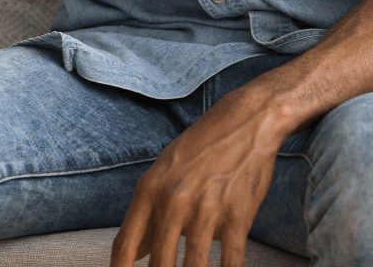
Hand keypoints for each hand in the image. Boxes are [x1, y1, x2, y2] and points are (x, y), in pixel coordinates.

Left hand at [110, 83, 291, 266]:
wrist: (248, 120)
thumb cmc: (203, 146)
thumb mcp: (165, 171)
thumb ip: (147, 212)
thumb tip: (134, 253)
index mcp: (150, 189)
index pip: (124, 245)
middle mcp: (174, 201)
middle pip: (159, 265)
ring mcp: (206, 210)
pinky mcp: (237, 216)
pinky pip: (229, 262)